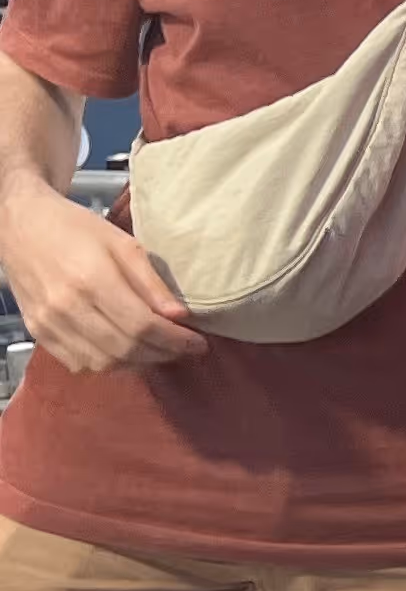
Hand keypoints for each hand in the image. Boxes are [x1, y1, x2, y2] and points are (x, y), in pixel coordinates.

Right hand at [0, 180, 205, 370]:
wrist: (21, 226)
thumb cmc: (76, 229)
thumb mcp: (123, 243)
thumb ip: (151, 282)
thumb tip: (180, 316)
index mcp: (92, 279)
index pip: (142, 326)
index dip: (175, 340)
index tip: (199, 343)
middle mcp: (66, 307)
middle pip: (124, 349)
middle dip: (162, 354)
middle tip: (184, 349)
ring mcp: (48, 323)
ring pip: (101, 362)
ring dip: (137, 362)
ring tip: (159, 350)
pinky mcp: (37, 332)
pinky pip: (76, 363)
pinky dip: (106, 363)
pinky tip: (124, 350)